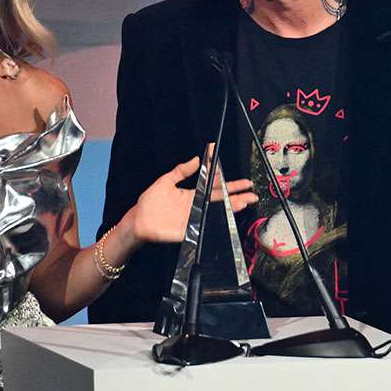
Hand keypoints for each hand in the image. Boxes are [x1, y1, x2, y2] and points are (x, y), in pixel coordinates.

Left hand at [128, 155, 258, 244]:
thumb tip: (196, 159)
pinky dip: (215, 225)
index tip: (244, 183)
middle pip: (221, 202)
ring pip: (216, 214)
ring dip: (230, 209)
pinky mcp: (188, 231)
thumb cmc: (150, 201)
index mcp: (193, 195)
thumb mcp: (166, 180)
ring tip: (244, 203)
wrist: (138, 219)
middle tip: (252, 194)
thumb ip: (181, 170)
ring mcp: (194, 219)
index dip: (230, 186)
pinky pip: (204, 228)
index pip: (215, 189)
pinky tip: (225, 221)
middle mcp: (196, 207)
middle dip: (237, 198)